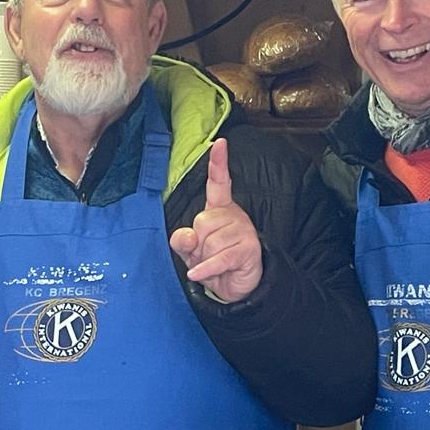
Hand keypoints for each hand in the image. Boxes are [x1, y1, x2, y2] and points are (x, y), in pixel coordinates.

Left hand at [168, 138, 264, 302]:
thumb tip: (187, 236)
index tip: (220, 143)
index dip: (218, 163)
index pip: (218, 183)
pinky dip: (205, 269)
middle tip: (207, 254)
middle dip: (197, 244)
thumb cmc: (213, 262)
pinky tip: (197, 274)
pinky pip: (219, 258)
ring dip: (204, 259)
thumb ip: (182, 240)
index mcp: (219, 209)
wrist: (236, 285)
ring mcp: (243, 230)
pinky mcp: (248, 249)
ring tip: (215, 263)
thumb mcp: (190, 250)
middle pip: (201, 222)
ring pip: (209, 242)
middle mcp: (233, 215)